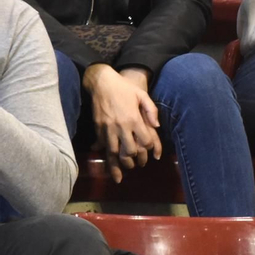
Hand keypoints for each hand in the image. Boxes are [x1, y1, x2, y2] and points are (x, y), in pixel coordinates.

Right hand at [85, 64, 160, 181]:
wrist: (101, 82)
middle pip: (129, 151)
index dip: (150, 147)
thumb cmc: (124, 88)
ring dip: (118, 164)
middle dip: (134, 160)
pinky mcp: (97, 127)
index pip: (145, 141)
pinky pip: (101, 145)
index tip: (151, 150)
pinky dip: (104, 154)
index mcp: (133, 119)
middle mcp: (120, 126)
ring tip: (122, 172)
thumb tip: (157, 126)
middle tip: (138, 165)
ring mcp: (107, 128)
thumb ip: (152, 111)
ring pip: (113, 152)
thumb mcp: (142, 95)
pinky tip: (107, 162)